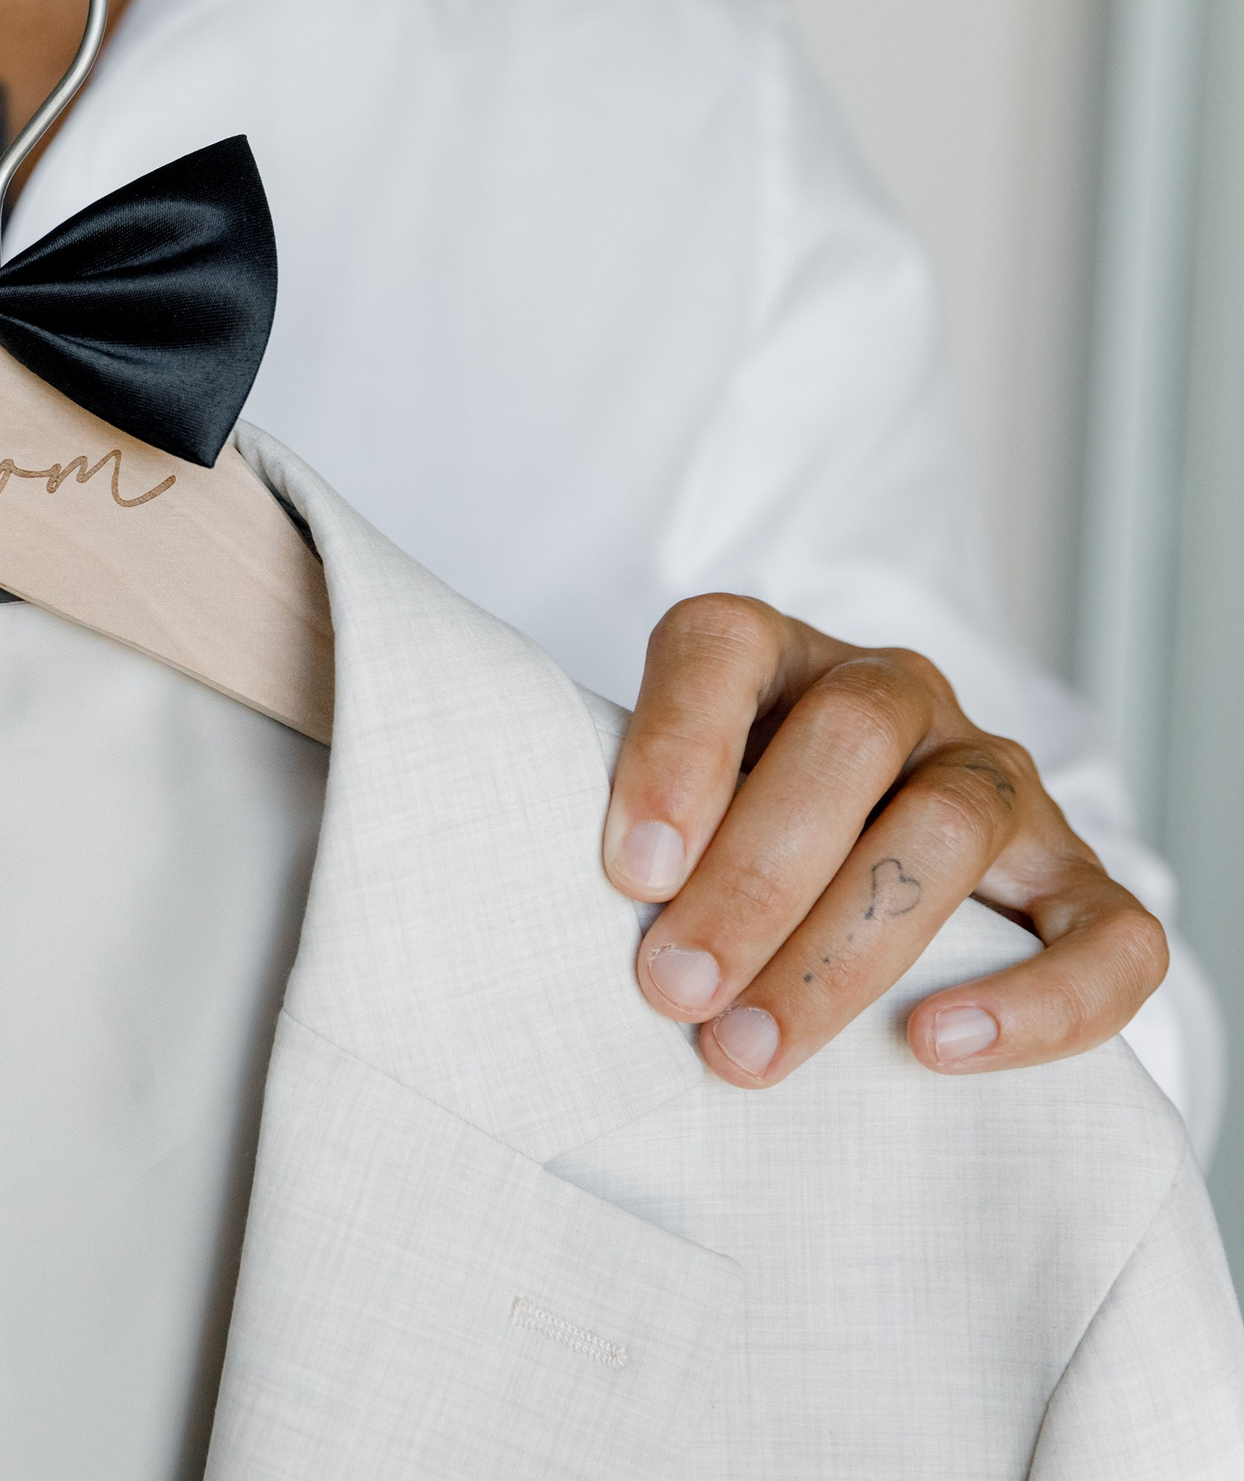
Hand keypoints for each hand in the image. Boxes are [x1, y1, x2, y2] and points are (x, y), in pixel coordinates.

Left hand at [604, 595, 1166, 1087]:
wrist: (853, 869)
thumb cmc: (718, 848)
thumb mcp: (663, 817)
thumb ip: (638, 846)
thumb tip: (588, 945)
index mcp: (776, 658)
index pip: (719, 645)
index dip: (675, 748)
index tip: (629, 873)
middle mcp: (896, 696)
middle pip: (844, 744)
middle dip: (750, 881)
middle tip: (672, 990)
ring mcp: (997, 780)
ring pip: (950, 830)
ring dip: (842, 952)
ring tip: (749, 1049)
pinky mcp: (1078, 879)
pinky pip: (1107, 935)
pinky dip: (1033, 1000)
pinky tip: (936, 1048)